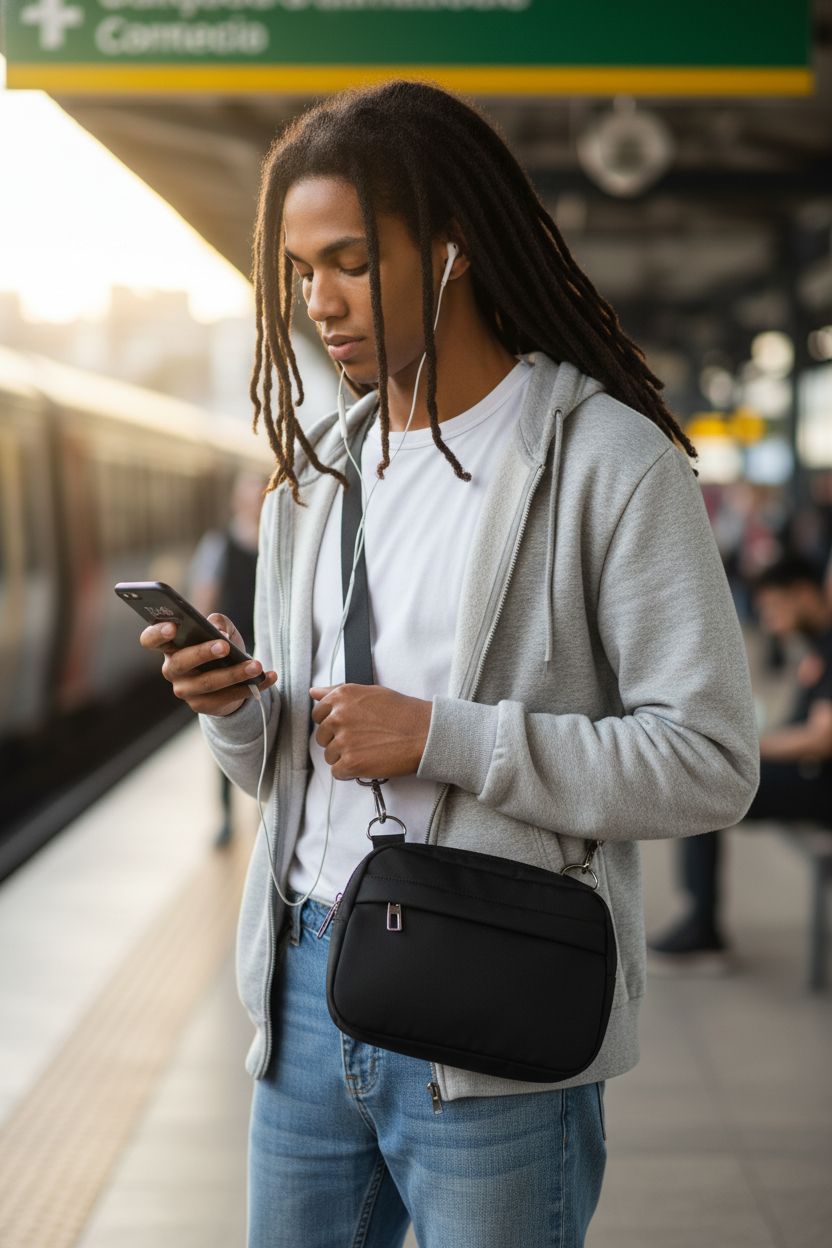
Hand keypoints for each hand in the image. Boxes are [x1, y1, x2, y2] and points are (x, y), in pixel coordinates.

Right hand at [139, 612, 277, 716]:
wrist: (232, 678)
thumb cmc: (221, 647)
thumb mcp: (222, 630)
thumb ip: (219, 622)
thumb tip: (218, 631)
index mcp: (170, 646)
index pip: (150, 640)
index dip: (157, 633)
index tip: (173, 626)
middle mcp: (172, 669)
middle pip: (181, 662)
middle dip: (203, 653)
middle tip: (225, 647)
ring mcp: (186, 690)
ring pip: (208, 683)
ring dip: (234, 674)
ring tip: (256, 666)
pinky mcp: (203, 706)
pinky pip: (227, 698)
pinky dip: (252, 687)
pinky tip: (269, 677)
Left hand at [309, 683, 431, 779]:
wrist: (424, 733)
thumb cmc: (403, 712)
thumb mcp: (370, 692)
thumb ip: (337, 692)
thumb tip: (314, 693)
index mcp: (342, 697)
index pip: (318, 714)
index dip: (332, 724)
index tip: (346, 728)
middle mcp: (338, 717)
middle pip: (322, 737)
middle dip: (337, 741)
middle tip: (361, 741)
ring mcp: (343, 741)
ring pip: (330, 756)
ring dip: (345, 757)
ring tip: (368, 751)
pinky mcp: (350, 763)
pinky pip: (337, 772)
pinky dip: (350, 772)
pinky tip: (366, 763)